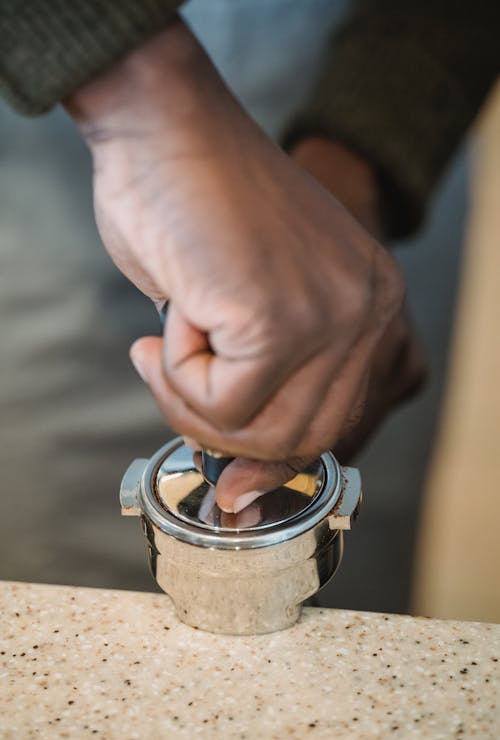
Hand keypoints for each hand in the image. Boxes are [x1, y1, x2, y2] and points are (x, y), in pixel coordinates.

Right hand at [67, 22, 405, 509]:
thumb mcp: (250, 309)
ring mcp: (333, 314)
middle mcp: (370, 311)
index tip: (236, 485)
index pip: (343, 422)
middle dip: (224, 431)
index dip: (282, 461)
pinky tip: (173, 315)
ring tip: (167, 344)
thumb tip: (243, 474)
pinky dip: (178, 374)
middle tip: (169, 379)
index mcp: (372, 306)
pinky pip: (223, 401)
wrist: (165, 132)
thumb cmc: (196, 211)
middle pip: (308, 439)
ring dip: (195, 401)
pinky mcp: (281, 317)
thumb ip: (265, 383)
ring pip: (266, 432)